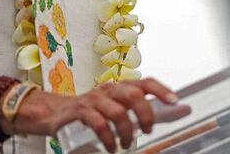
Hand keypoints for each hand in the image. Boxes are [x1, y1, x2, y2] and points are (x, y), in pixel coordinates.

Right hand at [12, 78, 176, 151]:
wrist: (54, 113)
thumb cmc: (91, 112)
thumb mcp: (115, 109)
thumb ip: (138, 112)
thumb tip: (169, 115)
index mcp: (120, 87)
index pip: (145, 82)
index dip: (161, 90)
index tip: (174, 101)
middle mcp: (109, 89)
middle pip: (134, 96)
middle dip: (146, 114)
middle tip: (148, 130)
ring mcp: (94, 99)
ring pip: (118, 112)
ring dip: (127, 131)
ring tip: (127, 144)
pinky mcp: (79, 112)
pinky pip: (98, 124)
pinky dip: (109, 138)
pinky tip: (112, 147)